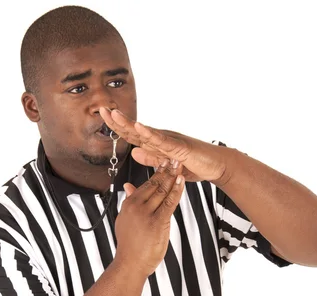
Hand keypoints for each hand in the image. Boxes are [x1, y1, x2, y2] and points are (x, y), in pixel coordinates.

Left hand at [100, 108, 227, 183]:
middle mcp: (161, 138)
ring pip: (146, 132)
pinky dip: (150, 133)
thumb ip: (151, 158)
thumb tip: (133, 152)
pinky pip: (162, 140)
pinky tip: (139, 127)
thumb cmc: (193, 164)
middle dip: (117, 120)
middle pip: (135, 129)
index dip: (116, 126)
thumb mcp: (166, 165)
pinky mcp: (179, 146)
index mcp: (156, 143)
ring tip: (114, 114)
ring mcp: (170, 140)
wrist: (215, 165)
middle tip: (101, 109)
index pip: (132, 135)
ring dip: (129, 123)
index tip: (102, 116)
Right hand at [114, 161, 183, 276]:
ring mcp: (146, 214)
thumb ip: (129, 201)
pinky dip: (176, 191)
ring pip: (162, 191)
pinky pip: (169, 203)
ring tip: (180, 164)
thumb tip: (128, 186)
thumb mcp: (126, 220)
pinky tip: (182, 181)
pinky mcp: (157, 222)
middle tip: (174, 157)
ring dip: (173, 176)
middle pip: (155, 184)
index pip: (146, 184)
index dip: (157, 172)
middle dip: (166, 170)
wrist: (130, 264)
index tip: (164, 161)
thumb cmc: (130, 245)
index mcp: (129, 204)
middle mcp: (136, 206)